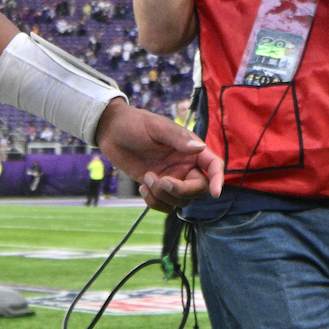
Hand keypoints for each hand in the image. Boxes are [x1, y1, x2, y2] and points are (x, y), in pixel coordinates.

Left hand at [94, 98, 224, 212]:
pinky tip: (142, 187)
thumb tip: (200, 148)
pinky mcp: (157, 187)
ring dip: (164, 196)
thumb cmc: (134, 123)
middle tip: (162, 182)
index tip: (215, 192)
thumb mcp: (156, 127)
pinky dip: (155, 203)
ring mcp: (171, 178)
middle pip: (198, 189)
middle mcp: (185, 166)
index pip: (213, 166)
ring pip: (181, 201)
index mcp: (190, 149)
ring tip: (147, 178)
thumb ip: (178, 138)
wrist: (110, 132)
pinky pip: (165, 205)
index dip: (218, 179)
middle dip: (181, 191)